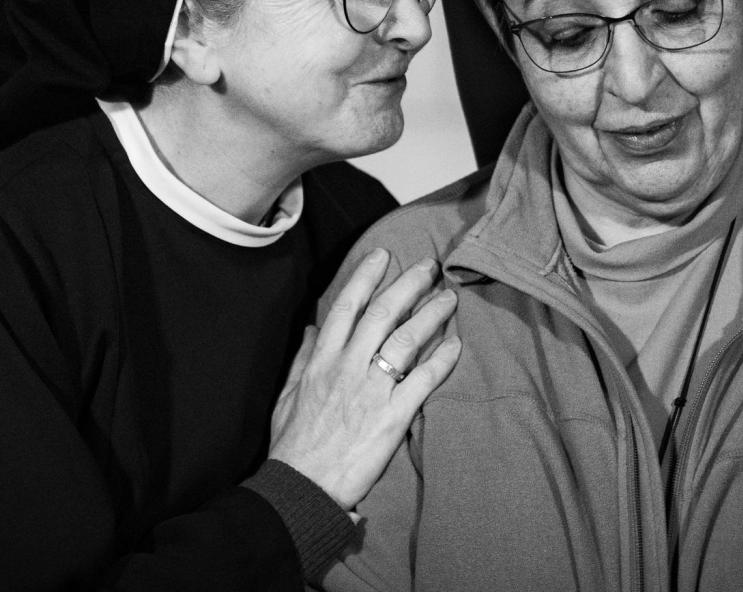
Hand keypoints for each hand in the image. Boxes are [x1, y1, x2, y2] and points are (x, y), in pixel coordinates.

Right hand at [266, 249, 461, 509]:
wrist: (303, 485)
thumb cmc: (293, 444)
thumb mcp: (287, 395)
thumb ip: (303, 359)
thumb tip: (311, 329)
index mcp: (322, 360)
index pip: (347, 306)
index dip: (366, 276)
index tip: (383, 256)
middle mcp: (348, 367)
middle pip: (383, 314)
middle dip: (409, 284)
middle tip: (429, 266)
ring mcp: (371, 391)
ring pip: (407, 339)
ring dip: (431, 314)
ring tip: (450, 298)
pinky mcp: (392, 417)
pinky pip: (423, 381)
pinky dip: (441, 360)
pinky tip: (455, 345)